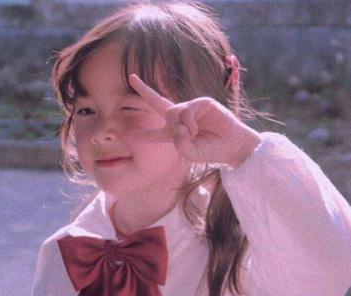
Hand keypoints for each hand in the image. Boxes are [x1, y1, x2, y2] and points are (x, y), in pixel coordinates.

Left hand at [127, 73, 261, 167]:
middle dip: (144, 90)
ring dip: (182, 127)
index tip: (127, 135)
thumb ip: (179, 143)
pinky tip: (197, 130)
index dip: (142, 135)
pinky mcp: (202, 102)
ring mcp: (191, 109)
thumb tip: (177, 124)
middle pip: (157, 102)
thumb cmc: (211, 150)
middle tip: (131, 77)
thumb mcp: (190, 153)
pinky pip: (187, 111)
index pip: (155, 134)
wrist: (232, 145)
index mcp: (174, 134)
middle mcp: (180, 119)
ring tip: (194, 135)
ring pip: (174, 113)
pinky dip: (189, 123)